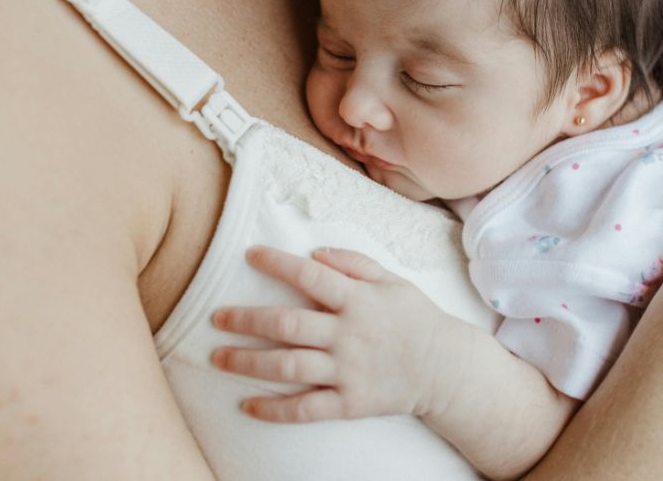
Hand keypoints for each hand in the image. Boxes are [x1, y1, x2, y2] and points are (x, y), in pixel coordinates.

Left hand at [211, 246, 458, 422]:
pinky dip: (274, 410)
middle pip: (287, 324)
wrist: (445, 367)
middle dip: (247, 319)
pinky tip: (247, 406)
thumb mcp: (392, 281)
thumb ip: (355, 263)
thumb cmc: (416, 318)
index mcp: (358, 300)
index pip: (310, 276)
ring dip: (248, 362)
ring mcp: (347, 371)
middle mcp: (348, 334)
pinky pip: (305, 408)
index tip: (249, 254)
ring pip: (288, 366)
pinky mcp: (349, 402)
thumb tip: (316, 252)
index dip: (277, 263)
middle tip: (217, 317)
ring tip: (218, 358)